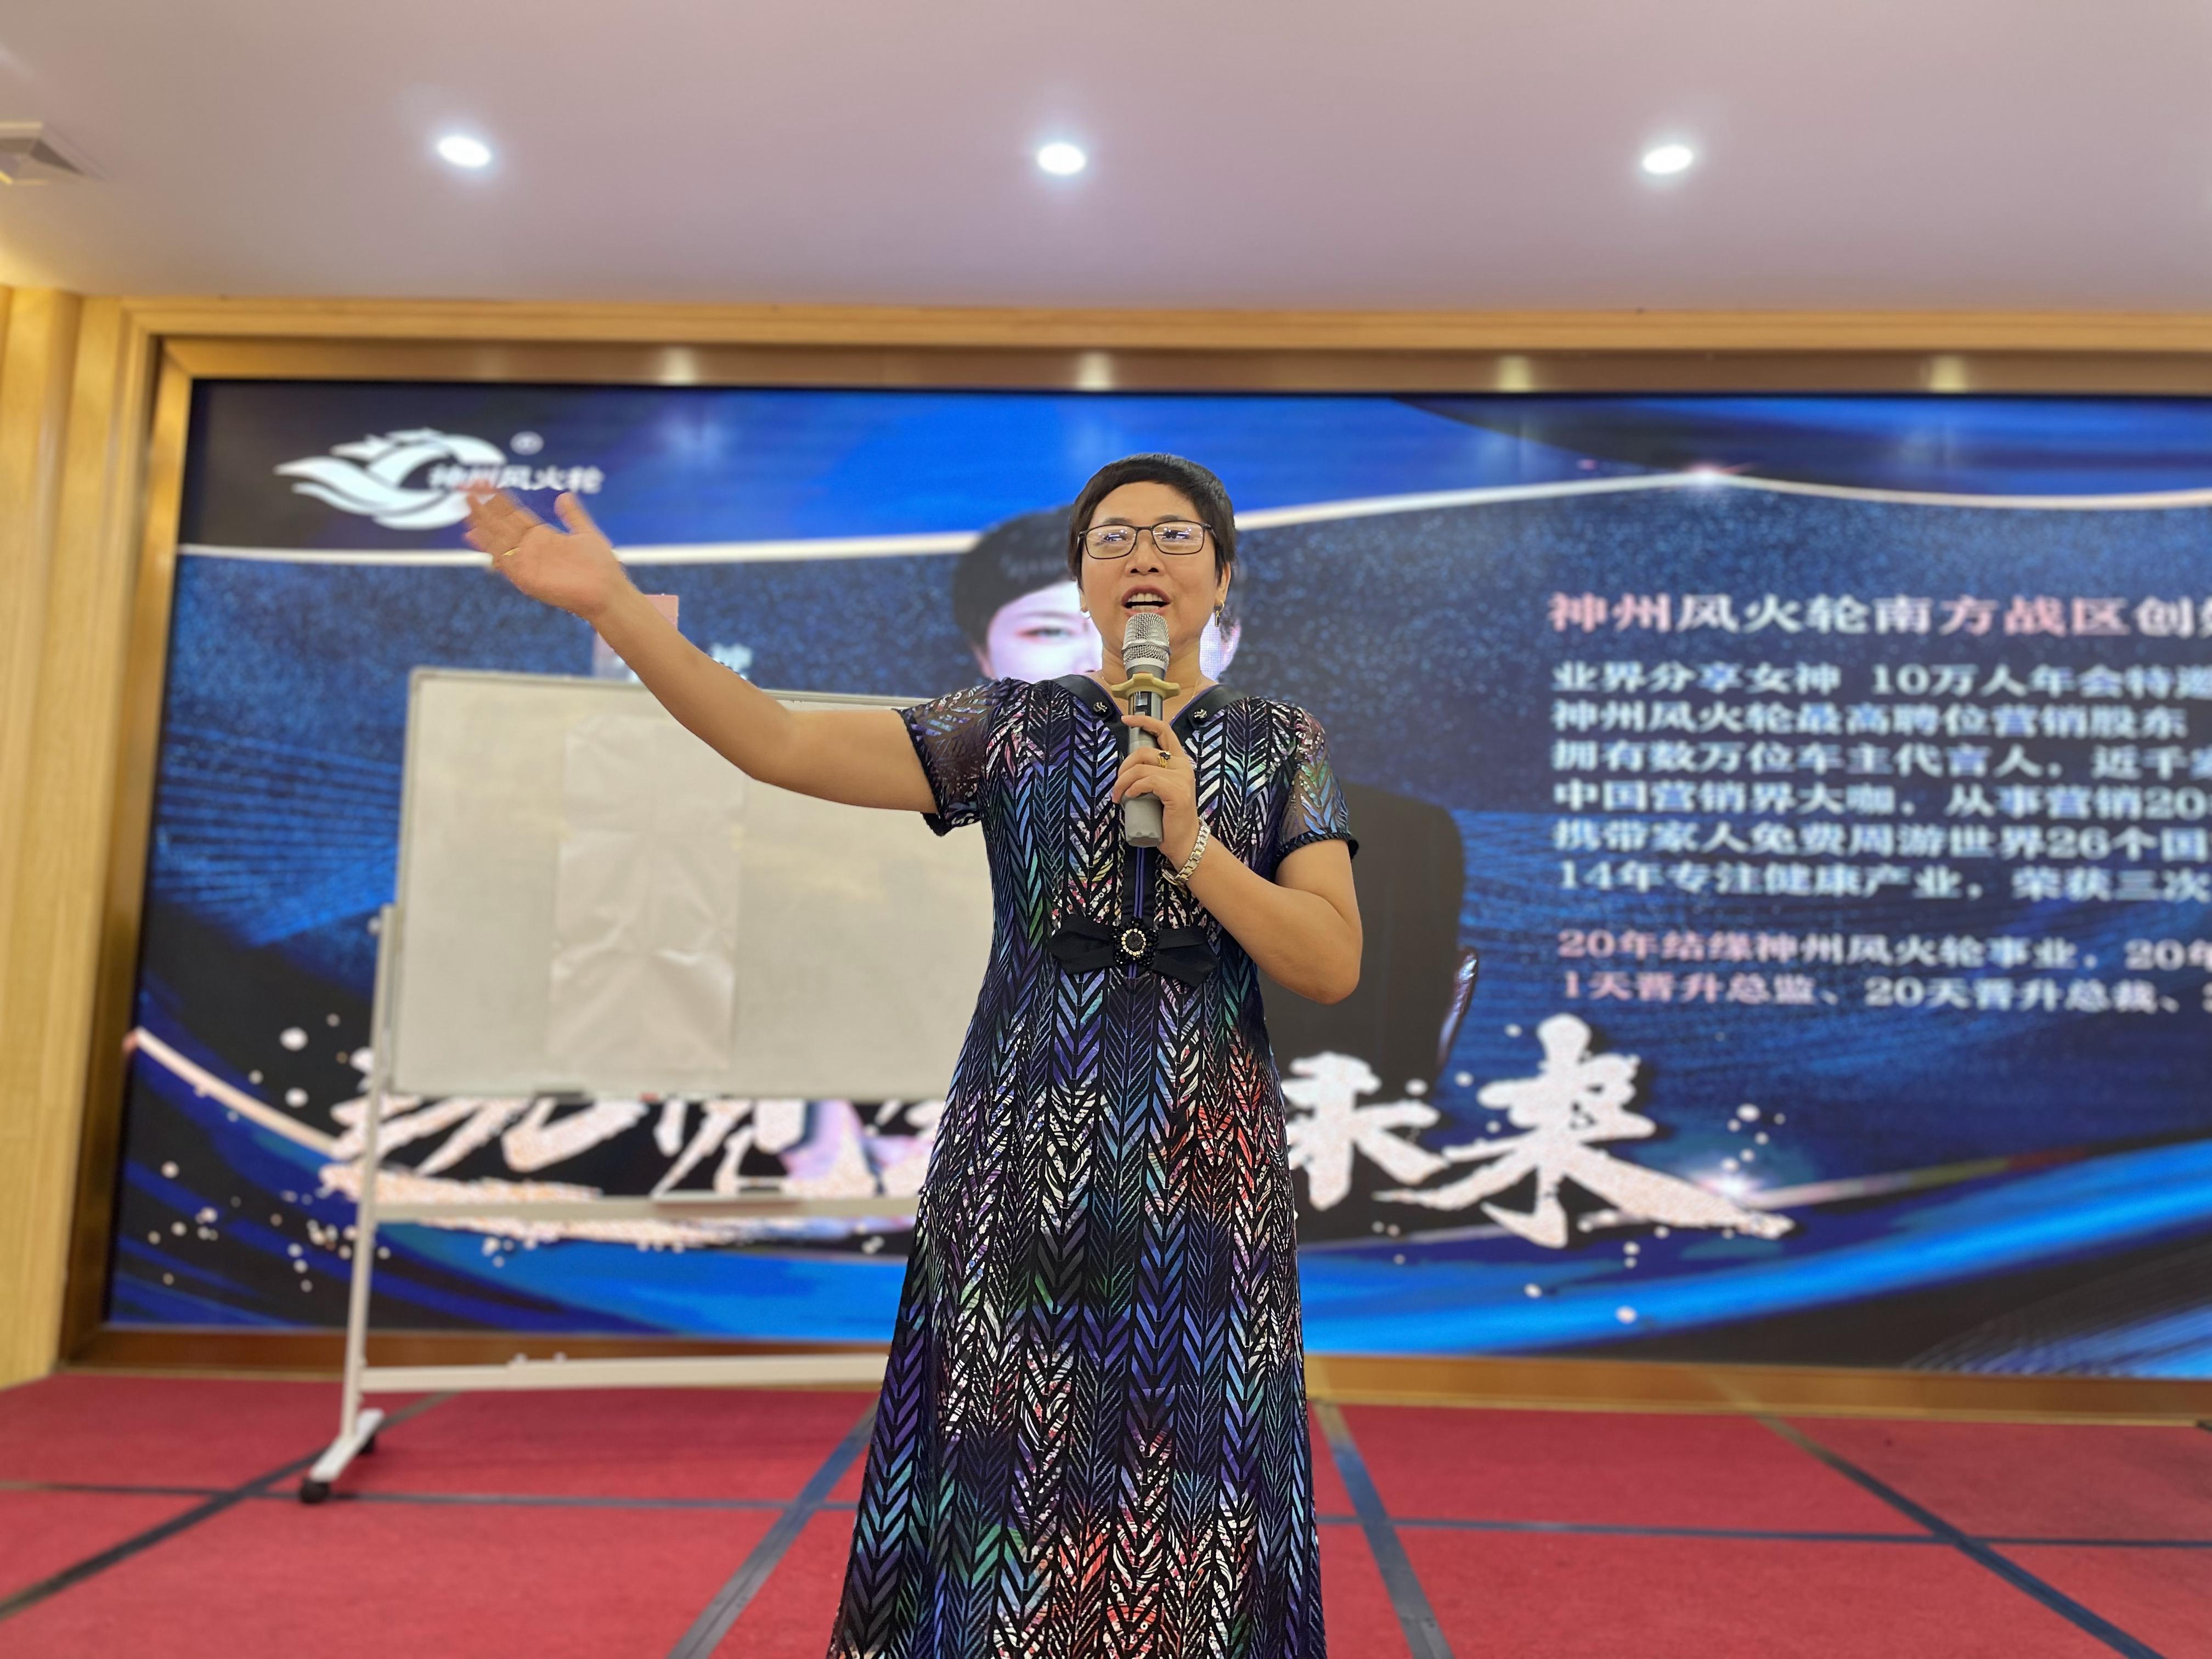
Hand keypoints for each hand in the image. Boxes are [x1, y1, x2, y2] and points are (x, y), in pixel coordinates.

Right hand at [466, 487, 632, 620]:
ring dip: (482, 523)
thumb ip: (573, 515)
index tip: (484, 482)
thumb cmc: (602, 568)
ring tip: (466, 504)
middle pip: (501, 523)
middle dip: (484, 506)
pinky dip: (490, 548)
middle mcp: (530, 549)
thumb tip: (563, 495)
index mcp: (542, 537)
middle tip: (465, 487)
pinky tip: (475, 534)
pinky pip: (504, 560)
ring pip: (498, 539)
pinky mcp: (527, 578)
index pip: (513, 513)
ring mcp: (527, 563)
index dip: (498, 498)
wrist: (609, 593)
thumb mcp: (587, 534)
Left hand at [1114, 711, 1200, 865]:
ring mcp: (1182, 778)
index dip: (1144, 721)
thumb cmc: (1168, 816)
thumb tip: (1127, 767)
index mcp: (1180, 761)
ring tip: (1118, 796)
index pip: (1164, 731)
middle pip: (1144, 752)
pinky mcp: (1177, 792)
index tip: (1126, 719)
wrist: (1184, 840)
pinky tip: (1129, 798)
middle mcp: (1183, 766)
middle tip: (1117, 785)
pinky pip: (1148, 781)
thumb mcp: (1160, 789)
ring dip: (1123, 781)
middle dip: (1123, 767)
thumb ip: (1152, 774)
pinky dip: (1133, 788)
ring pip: (1142, 768)